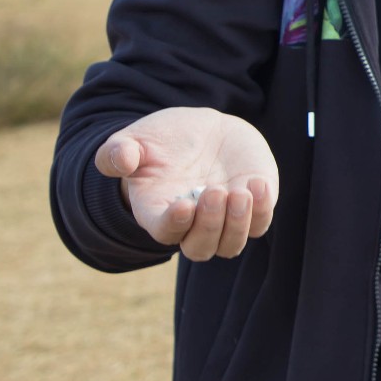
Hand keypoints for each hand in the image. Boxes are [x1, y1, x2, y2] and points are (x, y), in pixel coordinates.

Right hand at [95, 106, 279, 260]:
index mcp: (158, 213)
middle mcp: (192, 224)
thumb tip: (119, 159)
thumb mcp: (134, 140)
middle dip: (210, 225)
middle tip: (215, 192)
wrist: (200, 132)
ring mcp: (224, 219)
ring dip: (238, 224)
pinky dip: (263, 209)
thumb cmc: (161, 141)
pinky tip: (259, 183)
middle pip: (201, 248)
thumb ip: (118, 152)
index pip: (165, 233)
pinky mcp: (252, 207)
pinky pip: (260, 223)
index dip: (174, 224)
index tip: (184, 204)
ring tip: (240, 192)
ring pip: (231, 244)